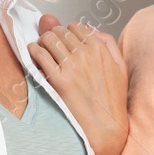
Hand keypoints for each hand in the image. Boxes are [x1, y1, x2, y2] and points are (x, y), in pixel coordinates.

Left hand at [30, 15, 127, 154]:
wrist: (106, 127)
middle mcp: (85, 54)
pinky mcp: (58, 80)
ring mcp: (71, 66)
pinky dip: (33, 52)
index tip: (64, 41)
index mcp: (100, 48)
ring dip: (42, 42)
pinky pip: (39, 55)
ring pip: (48, 39)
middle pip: (60, 31)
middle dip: (54, 36)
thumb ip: (107, 42)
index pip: (75, 27)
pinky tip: (33, 56)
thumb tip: (90, 28)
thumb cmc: (112, 100)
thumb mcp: (120, 67)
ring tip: (41, 50)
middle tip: (51, 46)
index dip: (67, 33)